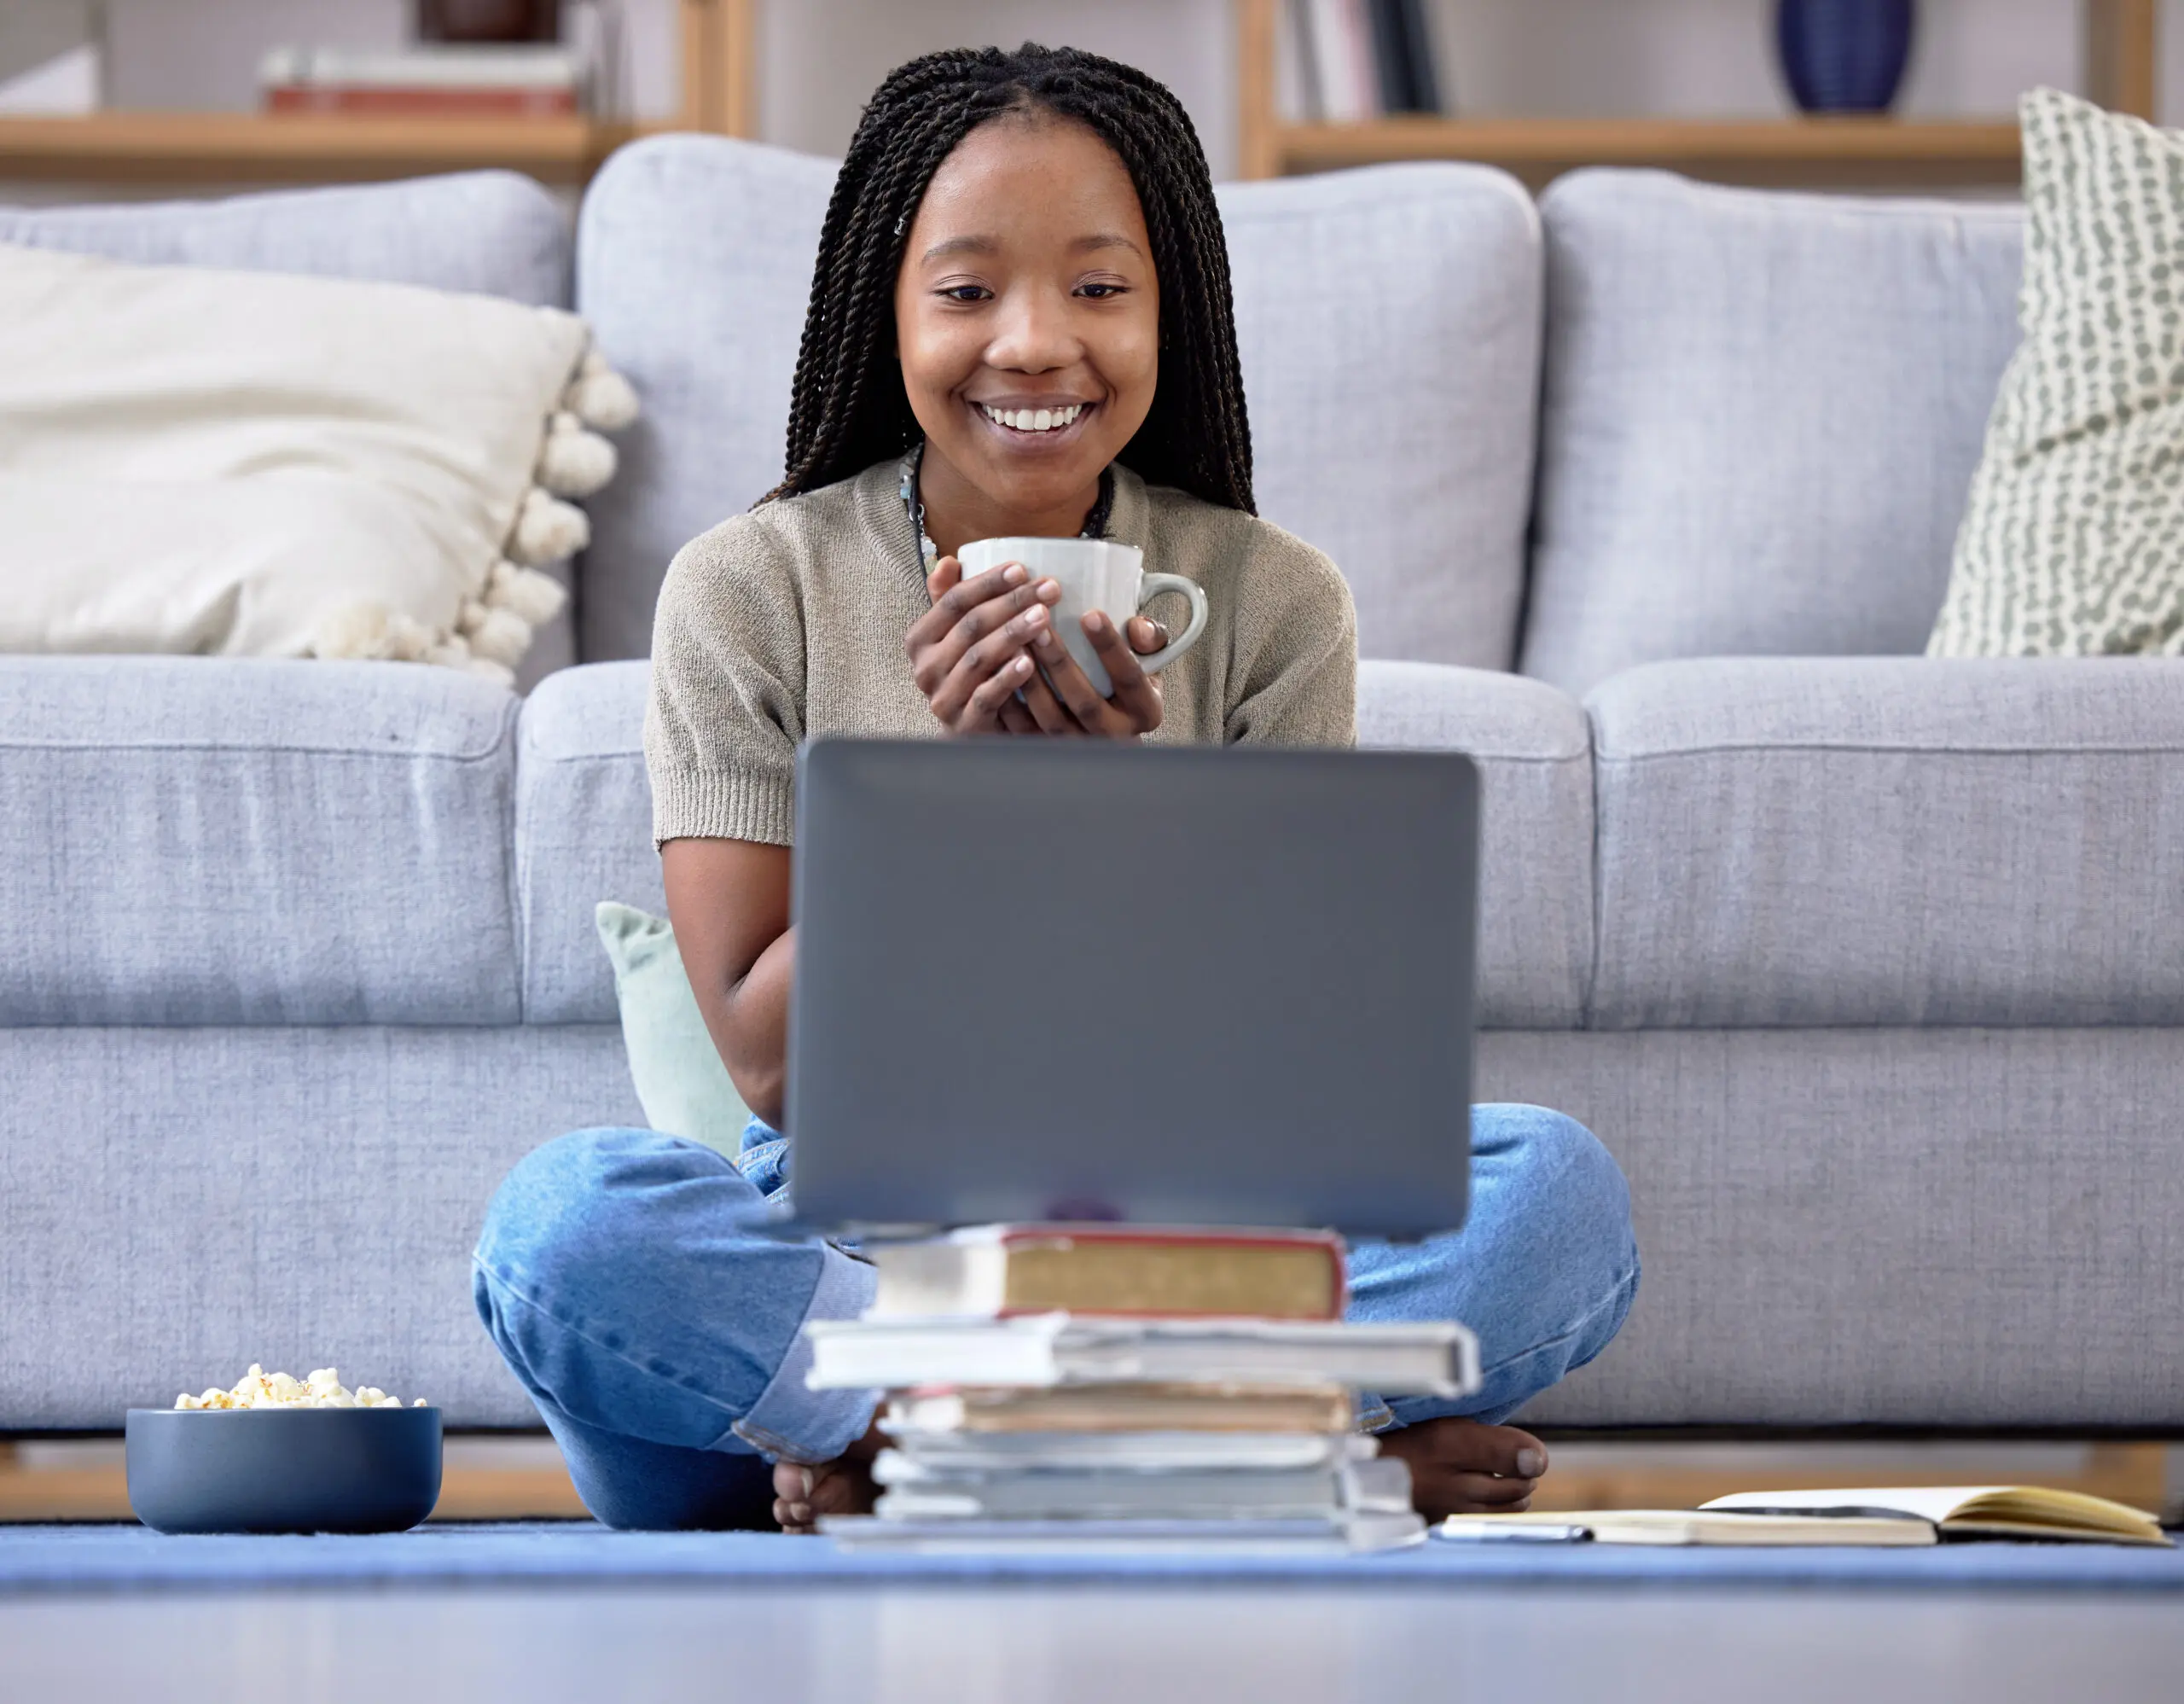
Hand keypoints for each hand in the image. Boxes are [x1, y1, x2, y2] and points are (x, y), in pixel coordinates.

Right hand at [905, 556, 1061, 734]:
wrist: (968, 733)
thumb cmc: (968, 676)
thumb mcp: (956, 637)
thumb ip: (950, 600)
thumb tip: (950, 561)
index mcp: (920, 639)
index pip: (953, 601)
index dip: (988, 583)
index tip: (1022, 569)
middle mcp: (925, 667)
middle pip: (970, 625)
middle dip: (1012, 603)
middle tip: (1049, 588)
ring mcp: (942, 697)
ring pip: (979, 657)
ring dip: (1014, 633)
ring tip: (1044, 616)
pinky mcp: (963, 724)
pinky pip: (986, 695)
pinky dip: (1007, 677)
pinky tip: (1031, 662)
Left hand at [995, 609, 1166, 740]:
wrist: (1110, 725)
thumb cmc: (1127, 681)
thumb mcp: (1149, 660)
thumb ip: (1150, 638)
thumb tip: (1138, 627)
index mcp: (1145, 711)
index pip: (1129, 677)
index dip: (1110, 647)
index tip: (1091, 614)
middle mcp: (1115, 734)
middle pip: (1085, 702)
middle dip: (1060, 663)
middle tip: (1040, 626)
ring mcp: (1080, 746)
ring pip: (1051, 719)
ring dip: (1031, 682)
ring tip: (1014, 644)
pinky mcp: (1050, 750)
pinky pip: (1024, 732)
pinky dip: (1010, 705)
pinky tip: (997, 674)